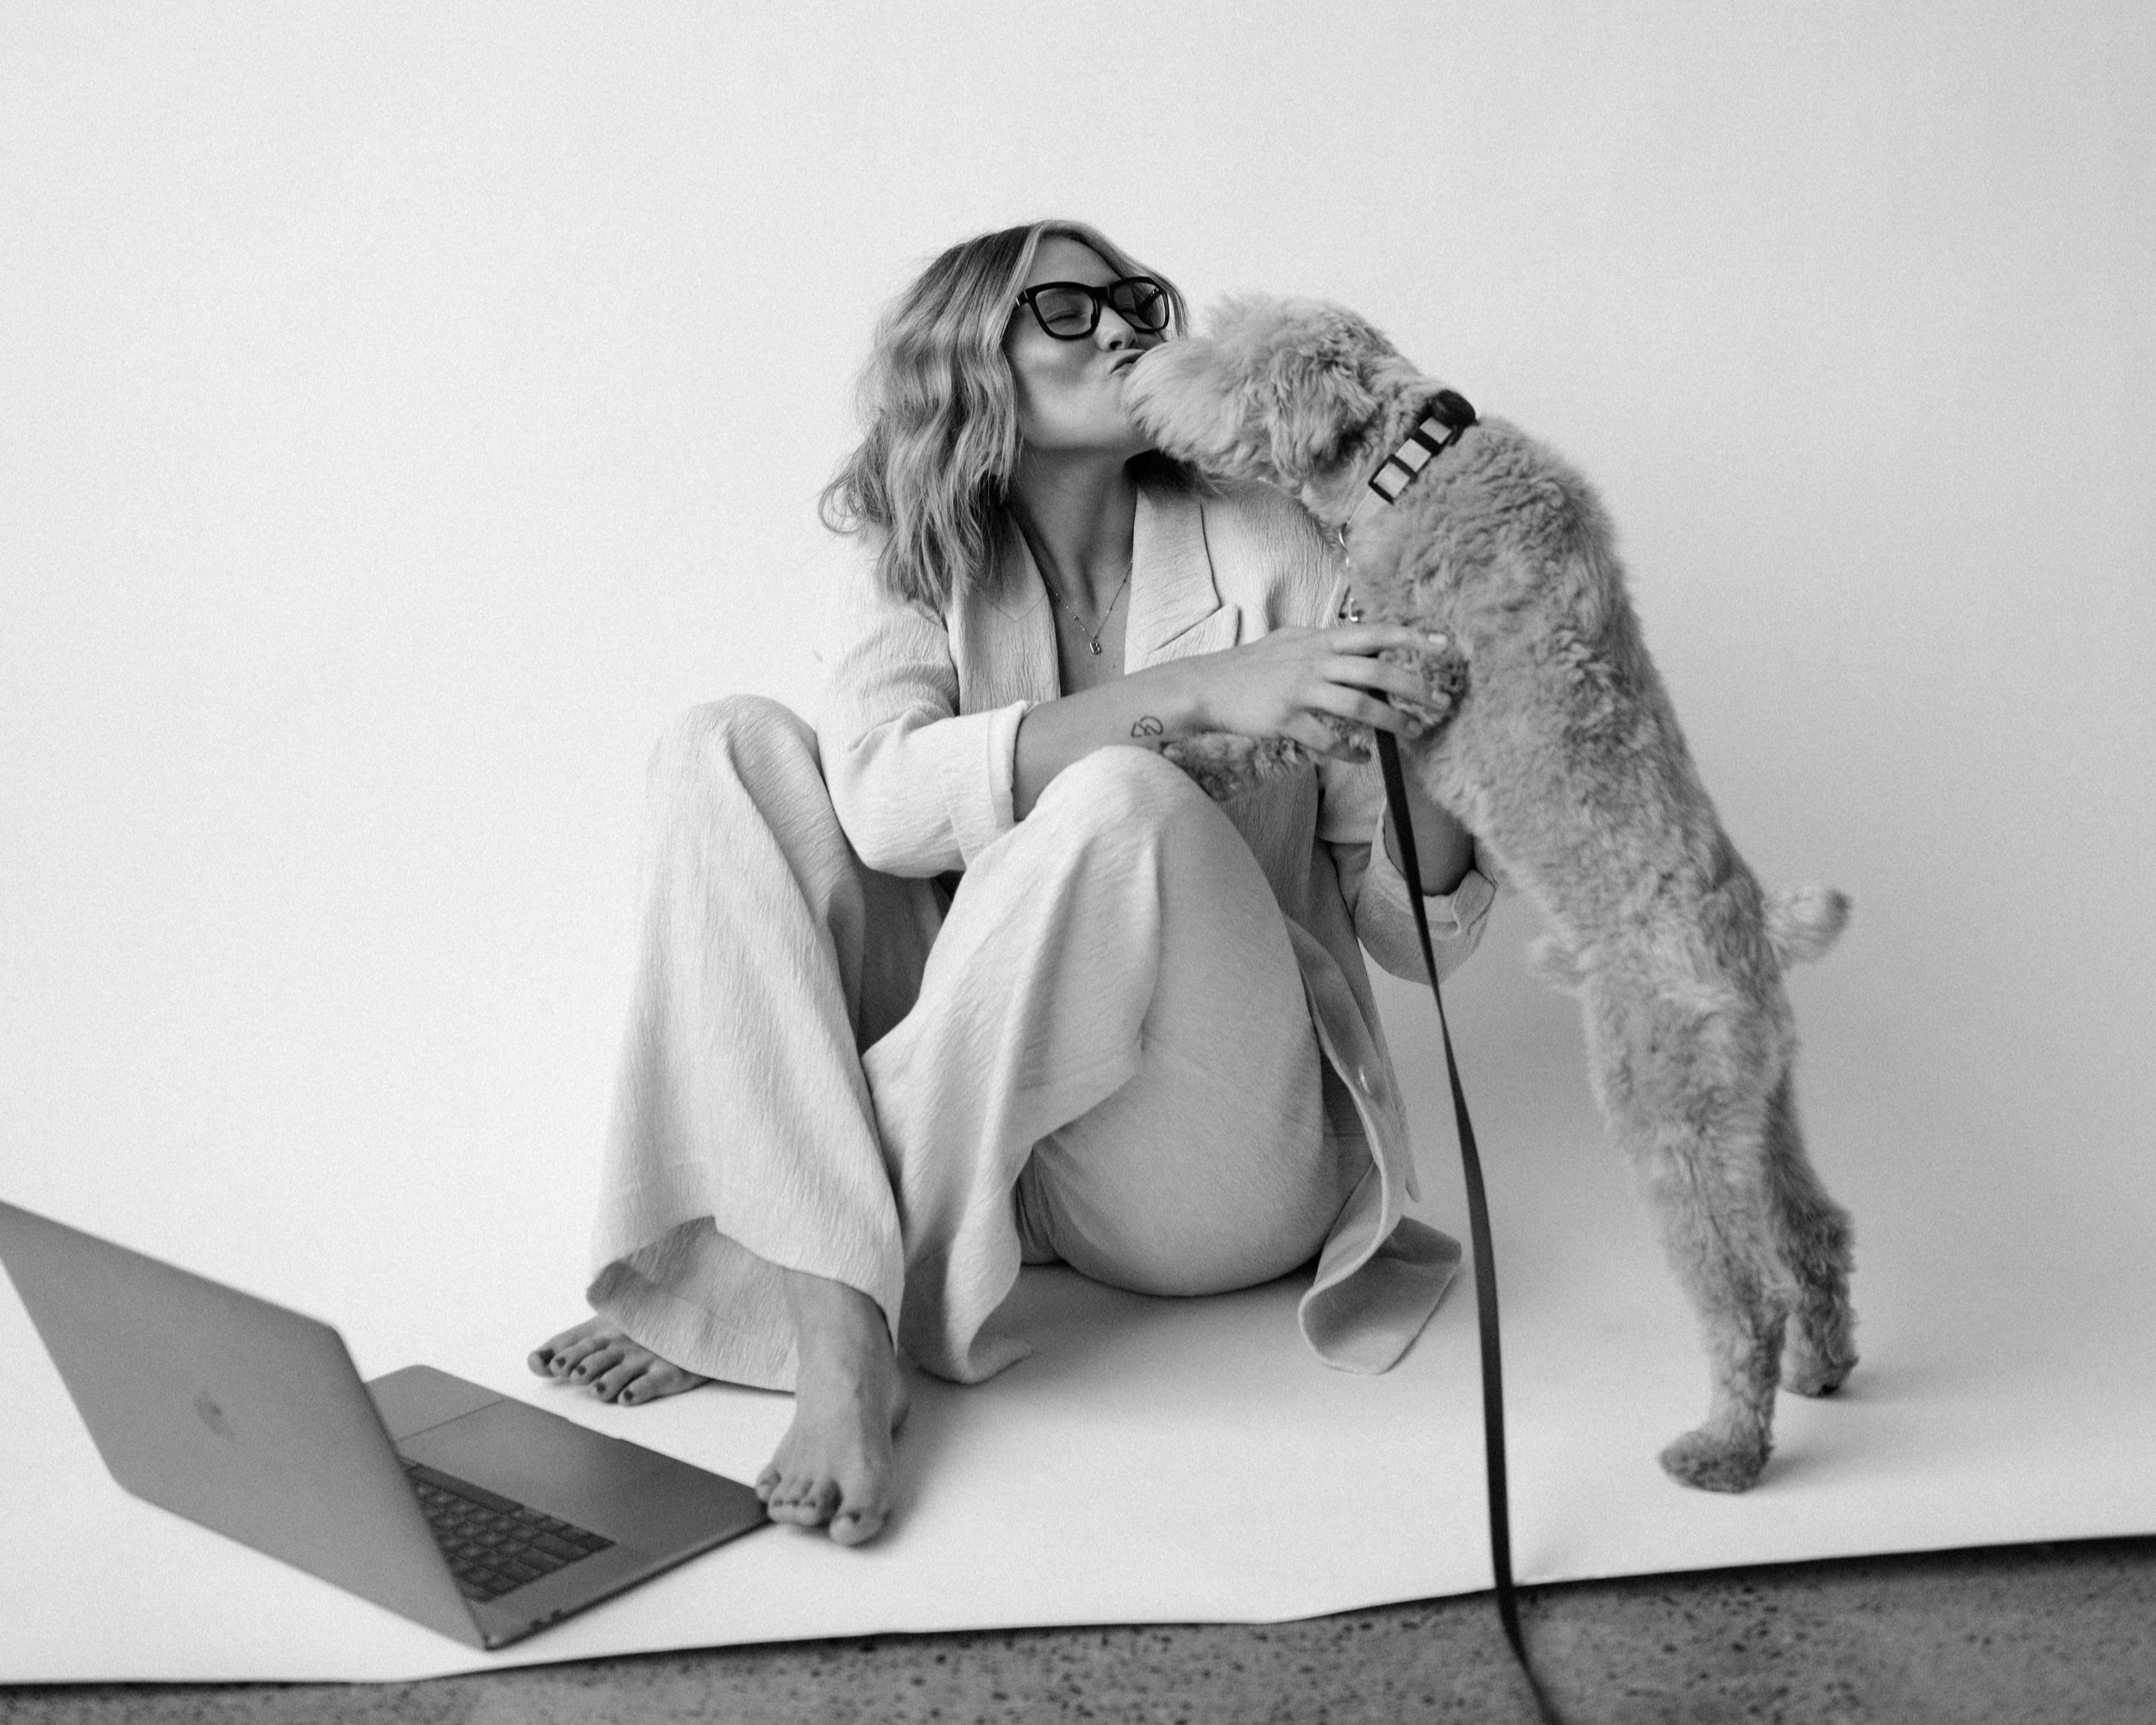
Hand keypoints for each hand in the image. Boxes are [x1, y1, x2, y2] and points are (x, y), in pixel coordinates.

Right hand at [1186, 623, 1447, 759]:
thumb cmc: (1251, 665)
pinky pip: (1326, 739)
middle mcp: (1314, 661)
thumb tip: (1362, 643)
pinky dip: (1349, 751)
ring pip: (1357, 706)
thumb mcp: (1291, 640)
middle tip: (1439, 702)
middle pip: (1375, 671)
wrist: (1206, 686)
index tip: (1442, 645)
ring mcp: (1299, 690)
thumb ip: (1326, 642)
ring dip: (1390, 721)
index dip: (1411, 638)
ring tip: (1410, 732)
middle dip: (1413, 686)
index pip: (1373, 634)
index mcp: (1319, 640)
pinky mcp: (1285, 720)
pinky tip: (1362, 757)